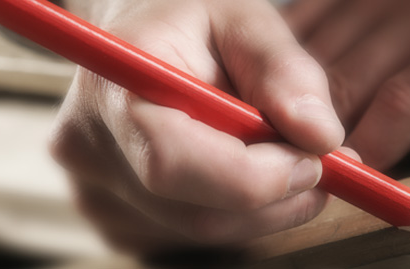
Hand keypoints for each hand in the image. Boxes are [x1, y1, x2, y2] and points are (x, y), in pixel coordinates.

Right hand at [51, 0, 345, 252]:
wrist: (134, 43)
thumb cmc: (188, 23)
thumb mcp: (242, 19)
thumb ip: (285, 71)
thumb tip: (321, 137)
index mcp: (111, 88)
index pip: (173, 163)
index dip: (257, 177)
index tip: (316, 159)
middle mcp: (87, 149)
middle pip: (195, 212)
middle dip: (276, 198)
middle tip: (322, 166)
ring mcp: (93, 192)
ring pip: (202, 231)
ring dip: (263, 208)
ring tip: (285, 158)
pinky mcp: (112, 220)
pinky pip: (190, 238)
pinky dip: (233, 214)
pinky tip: (238, 172)